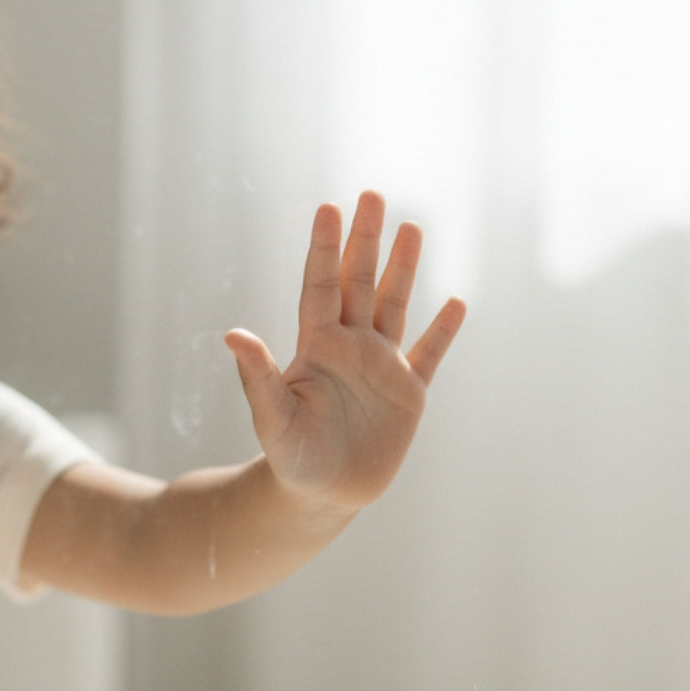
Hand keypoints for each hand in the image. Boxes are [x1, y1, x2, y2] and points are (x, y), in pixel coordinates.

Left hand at [224, 191, 465, 512]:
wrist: (322, 496)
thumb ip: (259, 377)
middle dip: (366, 241)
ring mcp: (382, 368)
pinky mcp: (408, 395)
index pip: (321, 287)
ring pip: (394, 307)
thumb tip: (233, 335)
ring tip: (412, 228)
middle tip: (372, 195)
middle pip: (359, 283)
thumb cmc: (291, 459)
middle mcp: (350, 348)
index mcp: (317, 347)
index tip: (328, 207)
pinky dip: (443, 332)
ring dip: (403, 270)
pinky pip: (429, 356)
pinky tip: (456, 303)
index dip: (325, 249)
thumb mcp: (272, 419)